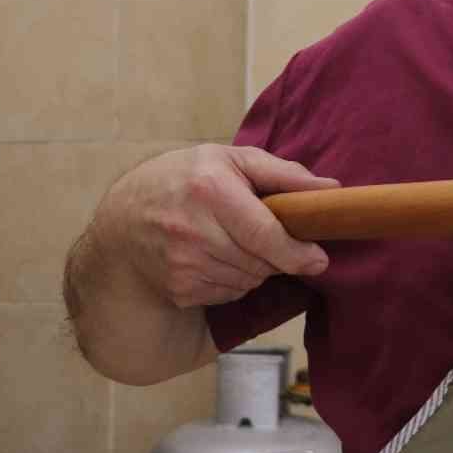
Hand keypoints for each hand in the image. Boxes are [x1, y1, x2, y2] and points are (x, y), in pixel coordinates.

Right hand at [92, 144, 338, 308]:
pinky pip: (229, 293)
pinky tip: (215, 257)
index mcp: (210, 189)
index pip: (264, 233)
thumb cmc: (184, 180)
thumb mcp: (230, 160)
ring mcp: (182, 264)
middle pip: (261, 261)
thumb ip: (283, 173)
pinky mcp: (178, 289)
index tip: (319, 259)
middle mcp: (193, 229)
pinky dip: (233, 280)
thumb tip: (331, 190)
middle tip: (269, 238)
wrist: (121, 218)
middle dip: (276, 255)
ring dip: (255, 267)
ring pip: (249, 280)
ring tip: (234, 241)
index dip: (296, 251)